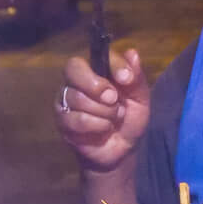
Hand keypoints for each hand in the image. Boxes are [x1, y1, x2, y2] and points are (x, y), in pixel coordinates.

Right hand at [55, 48, 150, 173]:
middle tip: (114, 100)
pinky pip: (75, 118)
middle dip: (97, 86)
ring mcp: (66, 99)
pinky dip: (96, 126)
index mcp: (97, 70)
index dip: (112, 65)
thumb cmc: (129, 120)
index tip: (126, 79)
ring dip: (103, 112)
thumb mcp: (140, 99)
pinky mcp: (62, 120)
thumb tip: (133, 53)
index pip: (96, 55)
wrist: (122, 150)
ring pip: (77, 97)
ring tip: (113, 120)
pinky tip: (103, 129)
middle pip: (73, 69)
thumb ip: (136, 78)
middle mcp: (77, 80)